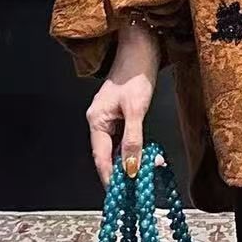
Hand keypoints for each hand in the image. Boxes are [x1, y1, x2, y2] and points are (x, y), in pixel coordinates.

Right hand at [86, 22, 158, 186]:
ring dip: (130, 160)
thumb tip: (130, 168)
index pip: (101, 157)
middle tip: (135, 189)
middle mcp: (99, 120)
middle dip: (122, 171)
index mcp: (96, 120)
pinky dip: (135, 147)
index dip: (110, 178)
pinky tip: (146, 155)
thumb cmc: (136, 74)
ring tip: (144, 175)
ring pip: (118, 146)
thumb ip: (133, 140)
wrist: (142, 45)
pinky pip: (125, 136)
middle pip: (108, 154)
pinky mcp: (122, 111)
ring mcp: (110, 116)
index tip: (119, 196)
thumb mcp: (136, 109)